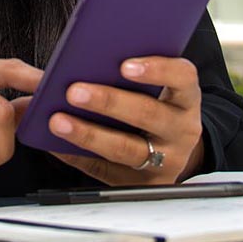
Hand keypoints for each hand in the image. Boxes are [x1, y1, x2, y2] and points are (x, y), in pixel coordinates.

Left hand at [48, 56, 205, 184]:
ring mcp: (165, 161)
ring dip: (87, 134)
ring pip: (125, 148)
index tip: (125, 66)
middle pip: (148, 114)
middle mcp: (182, 129)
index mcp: (186, 97)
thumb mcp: (157, 89)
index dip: (157, 69)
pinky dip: (77, 156)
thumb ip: (126, 71)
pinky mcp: (142, 184)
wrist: (172, 154)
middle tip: (73, 91)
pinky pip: (104, 171)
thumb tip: (75, 57)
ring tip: (57, 121)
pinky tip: (56, 144)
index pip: (183, 77)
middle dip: (109, 102)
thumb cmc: (156, 109)